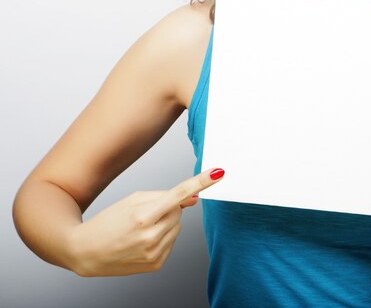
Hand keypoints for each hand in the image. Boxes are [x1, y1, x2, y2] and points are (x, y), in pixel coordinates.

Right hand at [68, 168, 224, 275]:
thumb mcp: (132, 200)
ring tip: (140, 229)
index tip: (218, 174)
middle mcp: (150, 236)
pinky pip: (172, 242)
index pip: (179, 194)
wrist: (85, 252)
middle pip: (178, 211)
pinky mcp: (156, 264)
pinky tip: (142, 241)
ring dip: (165, 223)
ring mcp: (154, 253)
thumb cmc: (106, 222)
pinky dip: (162, 238)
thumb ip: (164, 196)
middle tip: (144, 214)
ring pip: (178, 226)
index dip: (200, 182)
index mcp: (143, 216)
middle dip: (167, 208)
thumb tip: (192, 198)